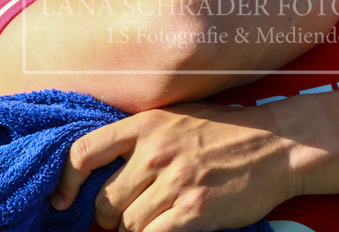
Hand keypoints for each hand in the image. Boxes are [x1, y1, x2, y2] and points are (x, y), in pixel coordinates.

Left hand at [53, 104, 293, 230]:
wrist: (276, 145)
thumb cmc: (225, 132)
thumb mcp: (176, 118)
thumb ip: (140, 138)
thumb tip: (100, 168)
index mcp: (145, 125)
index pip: (84, 152)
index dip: (65, 181)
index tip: (62, 200)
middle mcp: (155, 152)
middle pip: (105, 199)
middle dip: (108, 216)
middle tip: (125, 215)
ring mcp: (175, 182)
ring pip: (127, 224)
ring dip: (136, 229)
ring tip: (157, 218)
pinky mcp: (193, 210)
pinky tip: (169, 227)